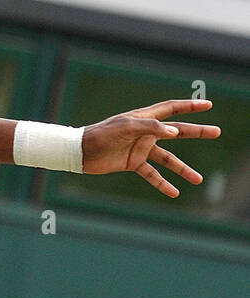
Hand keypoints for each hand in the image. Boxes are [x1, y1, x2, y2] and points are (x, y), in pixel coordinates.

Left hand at [81, 99, 220, 196]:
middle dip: (197, 132)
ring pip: (168, 159)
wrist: (80, 152)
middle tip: (217, 132)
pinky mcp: (132, 163)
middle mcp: (145, 133)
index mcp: (143, 118)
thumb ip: (150, 127)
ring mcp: (140, 148)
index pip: (171, 109)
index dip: (189, 106)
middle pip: (177, 132)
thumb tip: (174, 131)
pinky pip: (152, 174)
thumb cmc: (101, 134)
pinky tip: (174, 193)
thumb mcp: (125, 127)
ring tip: (198, 179)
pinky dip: (162, 183)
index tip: (207, 104)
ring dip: (182, 169)